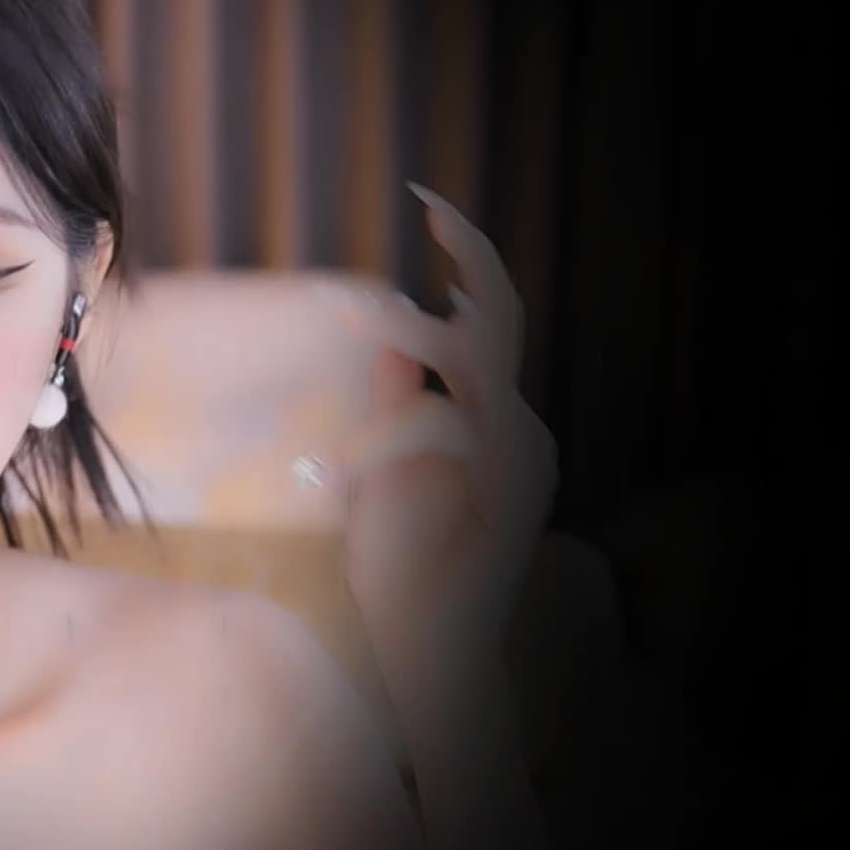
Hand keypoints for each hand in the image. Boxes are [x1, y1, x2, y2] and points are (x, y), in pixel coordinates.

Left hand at [326, 183, 557, 659]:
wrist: (426, 650)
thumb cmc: (400, 565)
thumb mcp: (383, 468)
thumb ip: (394, 408)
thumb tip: (387, 347)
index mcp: (496, 420)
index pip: (490, 319)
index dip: (470, 257)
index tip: (430, 201)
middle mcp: (519, 431)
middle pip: (503, 318)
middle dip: (472, 252)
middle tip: (428, 199)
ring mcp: (519, 461)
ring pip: (468, 362)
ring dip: (403, 335)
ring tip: (342, 313)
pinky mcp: (505, 495)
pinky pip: (443, 428)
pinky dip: (383, 436)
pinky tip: (331, 470)